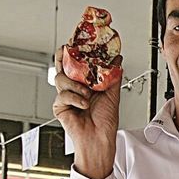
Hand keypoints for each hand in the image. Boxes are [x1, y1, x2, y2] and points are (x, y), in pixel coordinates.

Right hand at [52, 46, 121, 178]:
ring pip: (61, 78)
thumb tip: (118, 58)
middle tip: (68, 49)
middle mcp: (74, 88)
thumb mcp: (112, 94)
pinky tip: (83, 104)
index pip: (78, 63)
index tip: (79, 39)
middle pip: (63, 66)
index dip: (77, 51)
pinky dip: (75, 98)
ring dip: (76, 84)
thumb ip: (113, 75)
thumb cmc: (105, 121)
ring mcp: (66, 96)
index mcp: (86, 83)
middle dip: (64, 56)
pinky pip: (63, 95)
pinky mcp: (60, 106)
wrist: (100, 139)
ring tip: (88, 93)